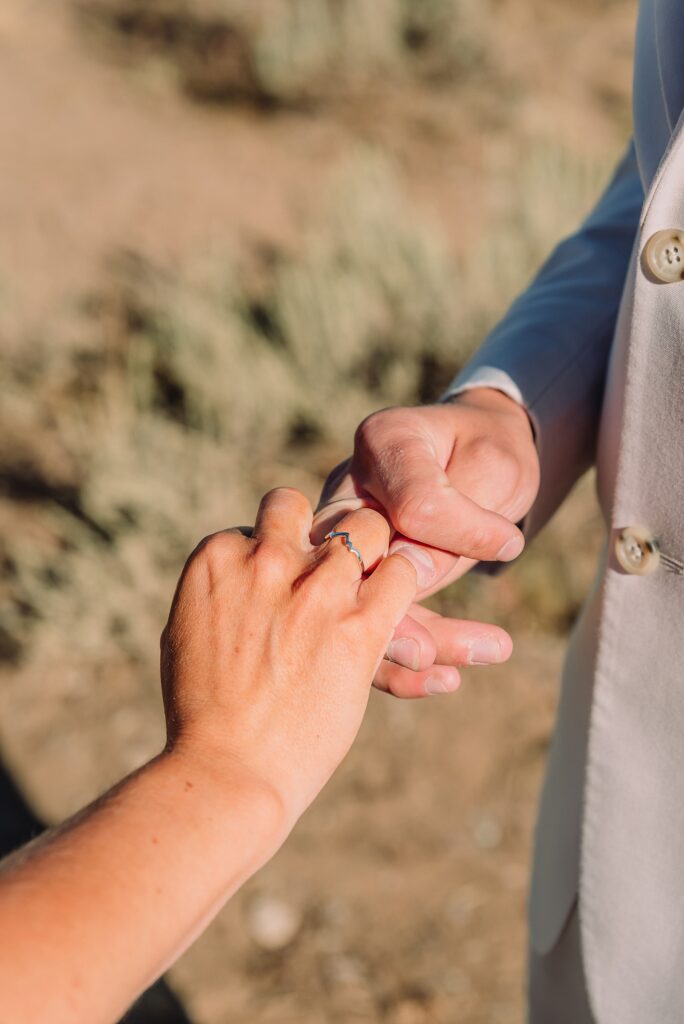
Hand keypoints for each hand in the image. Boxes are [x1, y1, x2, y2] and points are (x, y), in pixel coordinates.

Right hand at [160, 488, 417, 826]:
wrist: (226, 771)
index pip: (260, 523)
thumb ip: (218, 591)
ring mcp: (316, 589)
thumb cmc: (201, 713)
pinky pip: (401, 573)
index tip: (285, 580)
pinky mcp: (360, 626)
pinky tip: (398, 601)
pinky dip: (404, 581)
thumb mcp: (184, 633)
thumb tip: (235, 575)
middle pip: (304, 509)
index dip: (277, 551)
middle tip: (330, 563)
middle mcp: (266, 560)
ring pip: (365, 527)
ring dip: (370, 549)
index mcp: (216, 558)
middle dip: (317, 530)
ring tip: (372, 578)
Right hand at [312, 389, 539, 696]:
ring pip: (362, 603)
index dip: (460, 534)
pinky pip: (372, 624)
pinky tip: (444, 680)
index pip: (412, 504)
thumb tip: (412, 570)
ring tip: (465, 668)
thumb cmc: (490, 451)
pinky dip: (405, 661)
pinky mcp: (360, 578)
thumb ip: (455, 510)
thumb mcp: (493, 465)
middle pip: (364, 563)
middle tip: (443, 656)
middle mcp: (349, 490)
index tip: (508, 543)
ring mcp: (346, 537)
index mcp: (383, 442)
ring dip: (413, 646)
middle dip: (399, 617)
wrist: (480, 458)